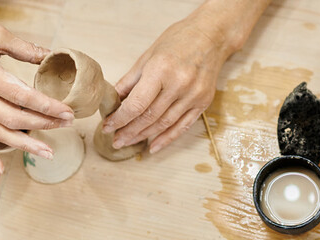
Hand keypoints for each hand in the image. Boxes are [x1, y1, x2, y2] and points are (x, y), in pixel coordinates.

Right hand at [0, 0, 73, 176]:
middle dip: (43, 124)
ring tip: (48, 152)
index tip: (67, 112)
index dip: (47, 106)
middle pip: (13, 118)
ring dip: (24, 145)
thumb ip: (25, 49)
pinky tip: (0, 171)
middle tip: (67, 124)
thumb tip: (52, 57)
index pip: (22, 96)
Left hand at [102, 18, 232, 152]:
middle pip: (149, 117)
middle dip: (129, 131)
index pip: (136, 104)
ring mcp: (193, 95)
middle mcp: (179, 84)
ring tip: (128, 142)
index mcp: (161, 70)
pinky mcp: (204, 102)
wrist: (212, 36)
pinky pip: (183, 126)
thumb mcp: (149, 55)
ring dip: (144, 136)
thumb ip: (131, 80)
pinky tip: (154, 146)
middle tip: (115, 140)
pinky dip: (167, 138)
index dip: (120, 119)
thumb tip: (113, 101)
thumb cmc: (178, 40)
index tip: (107, 126)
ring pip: (164, 124)